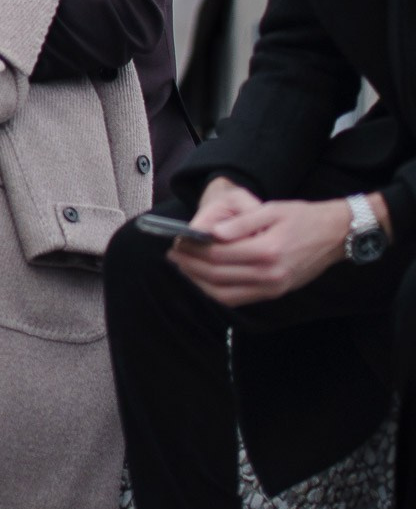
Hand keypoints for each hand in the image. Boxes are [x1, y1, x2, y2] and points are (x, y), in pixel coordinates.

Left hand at [171, 185, 363, 306]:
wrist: (336, 235)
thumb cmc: (303, 217)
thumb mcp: (272, 210)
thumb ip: (241, 223)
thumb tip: (212, 233)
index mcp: (267, 250)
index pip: (219, 253)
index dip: (194, 248)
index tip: (177, 240)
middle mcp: (269, 274)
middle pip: (217, 274)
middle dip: (190, 265)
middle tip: (173, 254)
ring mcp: (273, 287)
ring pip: (224, 292)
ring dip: (199, 281)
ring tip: (183, 267)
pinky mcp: (275, 292)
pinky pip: (238, 299)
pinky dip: (217, 292)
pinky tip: (204, 281)